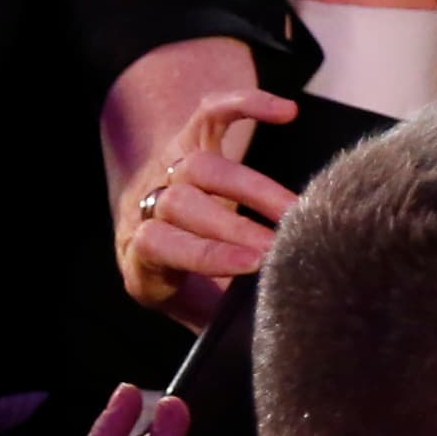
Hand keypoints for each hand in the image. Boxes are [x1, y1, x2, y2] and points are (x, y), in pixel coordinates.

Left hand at [117, 88, 299, 325]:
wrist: (158, 242)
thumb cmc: (192, 289)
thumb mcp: (196, 316)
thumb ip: (223, 317)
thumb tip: (268, 330)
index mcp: (141, 261)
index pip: (161, 245)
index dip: (205, 253)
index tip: (253, 267)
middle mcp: (146, 211)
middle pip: (181, 204)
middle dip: (237, 225)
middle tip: (285, 244)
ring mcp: (166, 171)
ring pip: (200, 166)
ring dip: (252, 186)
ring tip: (295, 211)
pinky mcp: (189, 140)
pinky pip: (212, 113)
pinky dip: (248, 106)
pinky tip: (287, 112)